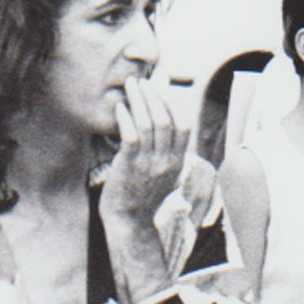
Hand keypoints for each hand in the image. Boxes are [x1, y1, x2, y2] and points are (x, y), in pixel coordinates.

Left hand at [101, 77, 185, 226]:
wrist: (129, 222)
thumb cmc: (142, 197)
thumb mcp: (164, 176)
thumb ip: (167, 155)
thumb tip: (163, 131)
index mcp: (177, 161)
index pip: (183, 125)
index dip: (172, 104)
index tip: (159, 91)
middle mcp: (166, 161)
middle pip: (165, 119)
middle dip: (153, 96)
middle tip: (141, 82)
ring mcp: (149, 164)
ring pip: (149, 123)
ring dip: (139, 101)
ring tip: (130, 87)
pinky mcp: (130, 166)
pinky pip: (131, 135)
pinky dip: (126, 118)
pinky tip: (120, 108)